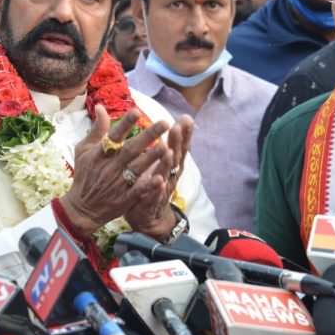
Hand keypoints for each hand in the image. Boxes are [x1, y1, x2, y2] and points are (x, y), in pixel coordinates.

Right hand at [59, 104, 170, 235]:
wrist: (82, 208)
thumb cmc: (85, 174)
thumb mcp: (84, 150)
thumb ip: (96, 129)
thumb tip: (101, 106)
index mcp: (99, 154)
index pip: (113, 136)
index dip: (125, 124)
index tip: (137, 111)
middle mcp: (109, 167)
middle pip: (130, 149)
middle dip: (148, 136)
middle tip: (165, 123)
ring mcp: (117, 184)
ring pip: (137, 169)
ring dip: (152, 158)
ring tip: (167, 146)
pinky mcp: (124, 199)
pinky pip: (138, 191)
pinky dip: (148, 186)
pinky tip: (160, 178)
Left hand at [125, 114, 193, 239]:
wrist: (148, 216)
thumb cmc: (153, 183)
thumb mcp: (161, 162)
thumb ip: (166, 143)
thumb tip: (174, 122)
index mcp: (171, 164)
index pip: (179, 146)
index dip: (183, 134)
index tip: (186, 118)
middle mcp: (170, 175)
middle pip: (175, 157)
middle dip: (177, 143)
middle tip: (178, 128)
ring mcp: (162, 189)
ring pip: (166, 174)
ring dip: (167, 163)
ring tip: (169, 152)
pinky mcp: (151, 202)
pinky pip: (154, 194)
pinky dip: (157, 188)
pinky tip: (159, 181)